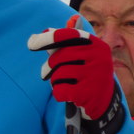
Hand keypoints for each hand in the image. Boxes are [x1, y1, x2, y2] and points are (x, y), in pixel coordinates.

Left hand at [28, 15, 123, 133]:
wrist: (102, 100)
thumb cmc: (83, 72)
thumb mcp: (78, 55)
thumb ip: (61, 43)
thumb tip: (41, 33)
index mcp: (96, 44)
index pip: (69, 35)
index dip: (48, 38)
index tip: (31, 44)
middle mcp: (99, 58)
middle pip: (59, 58)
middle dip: (50, 66)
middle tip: (48, 73)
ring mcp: (96, 76)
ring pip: (59, 75)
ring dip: (55, 81)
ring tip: (65, 83)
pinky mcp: (89, 94)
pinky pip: (60, 90)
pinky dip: (59, 93)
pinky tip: (68, 95)